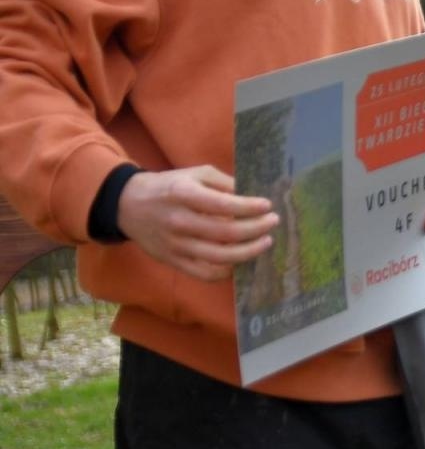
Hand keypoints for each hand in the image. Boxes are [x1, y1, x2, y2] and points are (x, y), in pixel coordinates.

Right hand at [118, 166, 277, 281]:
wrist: (127, 205)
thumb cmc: (169, 186)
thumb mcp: (194, 174)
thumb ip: (224, 182)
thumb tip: (252, 195)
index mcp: (184, 195)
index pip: (225, 205)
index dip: (251, 207)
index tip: (268, 206)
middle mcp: (179, 222)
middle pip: (226, 233)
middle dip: (256, 229)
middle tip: (273, 222)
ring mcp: (175, 245)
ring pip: (219, 257)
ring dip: (249, 252)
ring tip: (265, 242)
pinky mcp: (172, 261)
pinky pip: (204, 273)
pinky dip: (227, 272)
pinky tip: (241, 261)